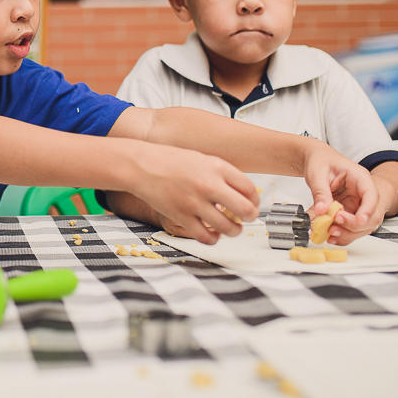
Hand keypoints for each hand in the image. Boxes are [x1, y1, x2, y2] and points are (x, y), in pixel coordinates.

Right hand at [131, 141, 258, 244]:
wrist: (141, 165)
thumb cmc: (171, 161)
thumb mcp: (202, 159)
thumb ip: (223, 174)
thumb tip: (243, 193)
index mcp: (216, 167)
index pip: (249, 189)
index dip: (255, 200)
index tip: (252, 204)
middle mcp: (208, 185)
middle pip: (246, 210)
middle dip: (250, 217)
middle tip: (246, 218)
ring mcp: (194, 202)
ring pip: (228, 228)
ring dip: (234, 231)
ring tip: (231, 228)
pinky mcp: (181, 216)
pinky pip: (206, 237)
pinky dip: (213, 239)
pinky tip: (212, 233)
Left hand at [302, 143, 377, 244]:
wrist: (316, 160)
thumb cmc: (321, 160)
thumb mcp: (317, 172)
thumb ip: (320, 191)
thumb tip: (322, 210)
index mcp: (359, 177)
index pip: (371, 194)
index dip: (368, 209)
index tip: (359, 220)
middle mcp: (362, 193)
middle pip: (371, 215)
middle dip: (354, 225)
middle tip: (334, 226)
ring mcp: (356, 205)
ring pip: (362, 226)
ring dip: (347, 233)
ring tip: (328, 232)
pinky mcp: (348, 213)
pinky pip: (349, 228)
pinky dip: (340, 234)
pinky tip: (329, 235)